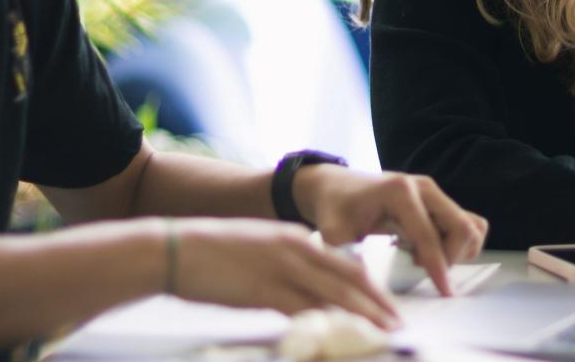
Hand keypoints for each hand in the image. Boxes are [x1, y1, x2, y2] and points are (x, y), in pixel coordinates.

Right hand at [172, 218, 399, 329]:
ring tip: (382, 334)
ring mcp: (281, 269)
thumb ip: (289, 266)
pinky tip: (339, 336)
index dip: (372, 290)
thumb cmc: (214, 254)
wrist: (175, 249)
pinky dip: (324, 324)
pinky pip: (302, 310)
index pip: (348, 266)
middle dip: (377, 305)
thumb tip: (309, 291)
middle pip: (350, 281)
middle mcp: (297, 250)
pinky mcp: (262, 290)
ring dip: (361, 317)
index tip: (389, 307)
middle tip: (399, 324)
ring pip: (333, 296)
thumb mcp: (262, 251)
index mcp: (298, 239)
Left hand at [293, 168, 487, 296]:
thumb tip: (362, 281)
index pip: (429, 235)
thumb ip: (345, 254)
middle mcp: (424, 187)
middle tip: (422, 270)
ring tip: (422, 259)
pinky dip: (457, 243)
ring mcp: (434, 192)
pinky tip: (426, 251)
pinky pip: (467, 223)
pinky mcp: (438, 200)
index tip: (444, 292)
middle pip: (462, 227)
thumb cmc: (334, 210)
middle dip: (451, 258)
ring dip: (456, 250)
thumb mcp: (332, 233)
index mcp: (400, 191)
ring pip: (470, 225)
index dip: (438, 267)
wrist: (335, 187)